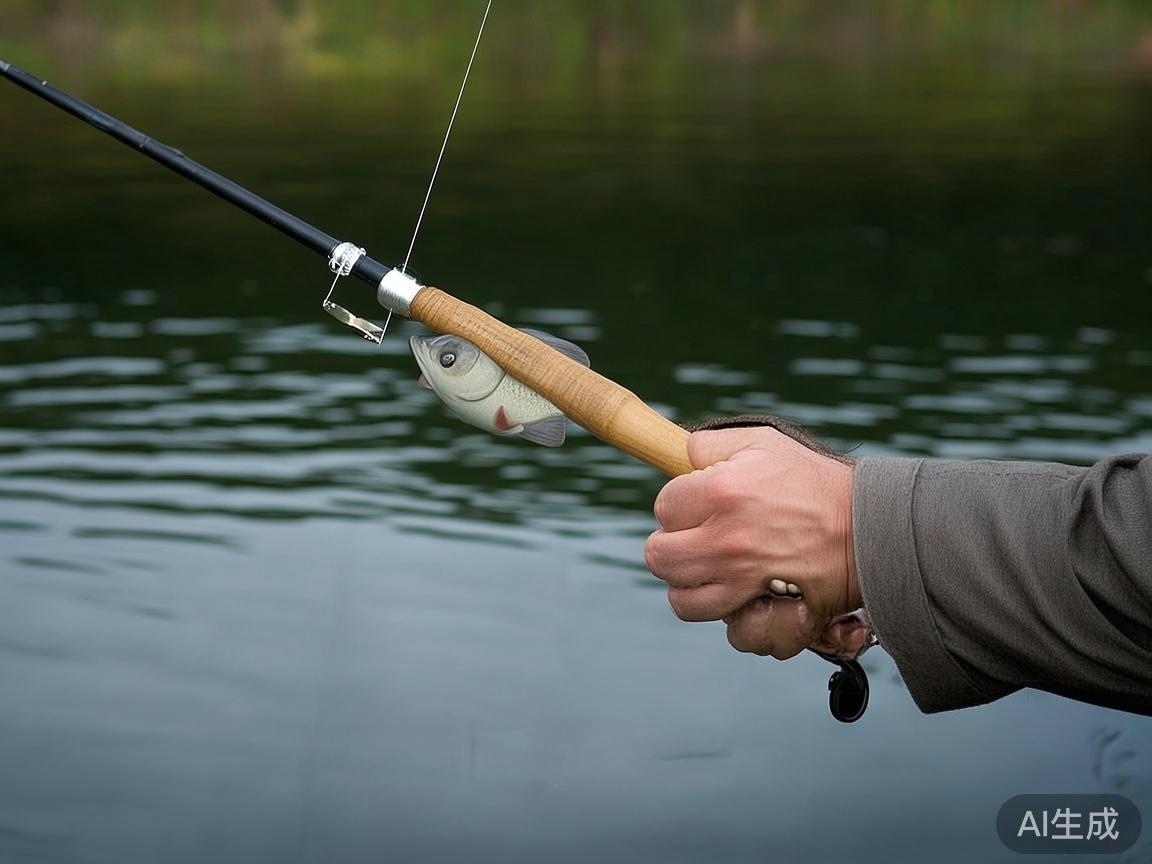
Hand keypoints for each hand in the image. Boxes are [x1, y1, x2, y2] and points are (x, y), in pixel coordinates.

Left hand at [645, 426, 860, 658]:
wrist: (873, 525)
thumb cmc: (816, 482)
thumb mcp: (763, 443)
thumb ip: (710, 445)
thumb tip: (679, 456)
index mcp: (721, 491)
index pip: (663, 507)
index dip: (678, 505)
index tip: (697, 505)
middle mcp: (726, 539)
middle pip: (658, 557)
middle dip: (672, 547)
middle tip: (696, 542)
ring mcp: (745, 580)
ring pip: (681, 600)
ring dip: (691, 587)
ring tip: (712, 572)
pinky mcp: (769, 611)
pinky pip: (731, 630)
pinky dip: (735, 620)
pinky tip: (743, 599)